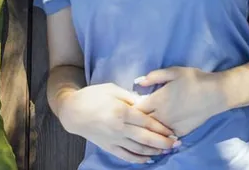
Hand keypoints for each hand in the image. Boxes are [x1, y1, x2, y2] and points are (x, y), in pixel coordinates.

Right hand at [58, 83, 179, 163]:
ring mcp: (114, 140)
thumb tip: (146, 102)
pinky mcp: (108, 146)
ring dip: (154, 151)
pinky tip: (149, 159)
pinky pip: (126, 156)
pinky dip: (138, 159)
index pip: (147, 122)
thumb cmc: (92, 96)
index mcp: (122, 112)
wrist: (72, 111)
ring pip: (138, 149)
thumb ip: (131, 97)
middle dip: (163, 142)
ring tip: (167, 151)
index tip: (173, 131)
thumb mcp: (112, 89)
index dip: (162, 128)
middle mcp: (119, 128)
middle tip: (176, 143)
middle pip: (146, 138)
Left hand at [134, 67, 226, 136]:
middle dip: (136, 120)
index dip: (130, 108)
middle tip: (136, 115)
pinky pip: (165, 135)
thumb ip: (154, 76)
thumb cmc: (194, 79)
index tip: (130, 106)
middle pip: (141, 123)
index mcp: (157, 100)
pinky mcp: (180, 132)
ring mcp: (170, 126)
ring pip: (152, 131)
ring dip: (147, 128)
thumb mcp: (173, 72)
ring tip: (147, 122)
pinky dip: (161, 133)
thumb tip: (138, 82)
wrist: (216, 94)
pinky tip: (160, 128)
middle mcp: (161, 116)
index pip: (135, 109)